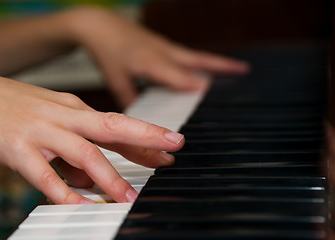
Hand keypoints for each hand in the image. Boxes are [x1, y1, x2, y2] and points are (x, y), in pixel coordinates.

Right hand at [0, 72, 183, 203]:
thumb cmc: (14, 108)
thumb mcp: (52, 122)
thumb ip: (75, 151)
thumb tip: (94, 179)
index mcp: (74, 109)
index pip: (117, 123)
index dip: (146, 136)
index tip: (170, 146)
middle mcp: (63, 116)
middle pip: (111, 126)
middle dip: (145, 137)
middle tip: (172, 149)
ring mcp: (41, 130)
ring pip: (83, 152)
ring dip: (109, 176)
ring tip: (128, 197)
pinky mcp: (17, 148)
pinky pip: (44, 175)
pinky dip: (63, 191)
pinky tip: (79, 203)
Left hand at [67, 7, 249, 106]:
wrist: (100, 25)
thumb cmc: (107, 52)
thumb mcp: (116, 81)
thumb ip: (130, 101)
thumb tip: (140, 120)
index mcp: (152, 63)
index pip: (180, 77)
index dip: (196, 86)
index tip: (213, 95)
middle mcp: (163, 53)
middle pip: (198, 60)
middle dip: (222, 66)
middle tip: (244, 71)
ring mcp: (165, 47)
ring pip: (197, 55)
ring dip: (217, 61)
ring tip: (238, 67)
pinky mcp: (164, 45)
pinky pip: (188, 54)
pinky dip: (201, 60)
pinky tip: (207, 66)